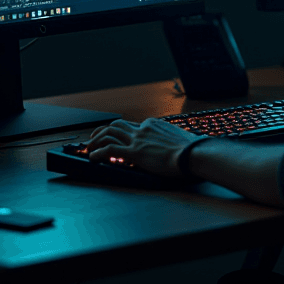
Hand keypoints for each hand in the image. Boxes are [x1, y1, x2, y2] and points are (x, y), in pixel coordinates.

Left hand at [87, 118, 201, 178]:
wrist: (194, 154)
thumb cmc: (192, 150)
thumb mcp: (181, 141)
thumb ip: (173, 142)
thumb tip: (179, 148)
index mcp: (154, 125)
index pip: (133, 127)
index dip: (123, 134)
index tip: (119, 140)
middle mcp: (144, 128)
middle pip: (117, 125)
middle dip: (103, 131)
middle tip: (95, 138)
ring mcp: (138, 139)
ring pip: (109, 133)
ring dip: (96, 140)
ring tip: (89, 148)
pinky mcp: (134, 152)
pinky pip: (110, 150)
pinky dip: (98, 153)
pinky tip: (92, 158)